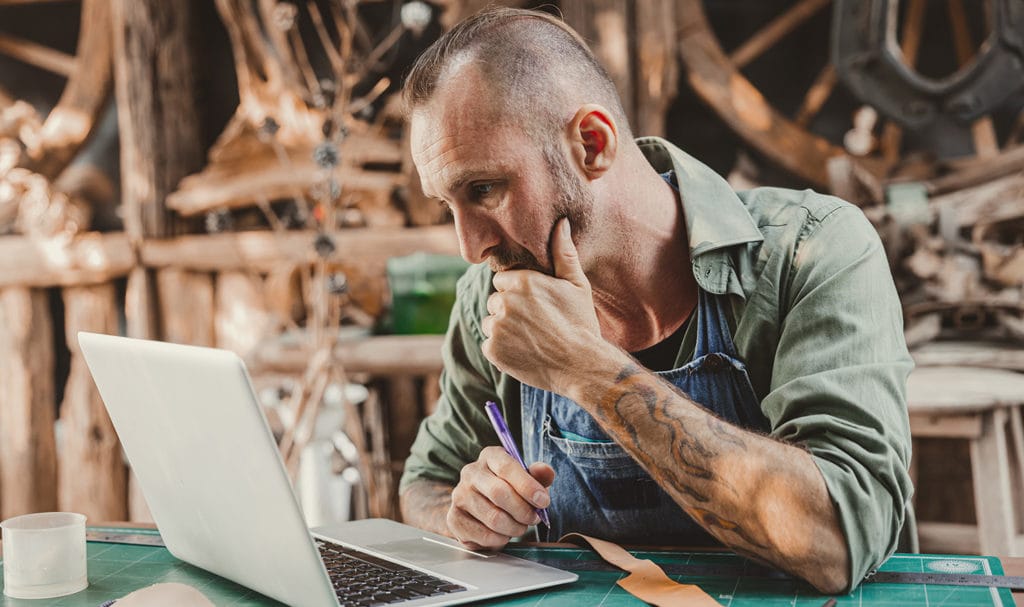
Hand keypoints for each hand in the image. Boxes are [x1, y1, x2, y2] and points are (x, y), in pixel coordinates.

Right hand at [447, 446, 554, 549]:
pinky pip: (483, 535)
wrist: (478, 507)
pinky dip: (500, 539)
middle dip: (523, 510)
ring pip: (493, 518)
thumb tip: (546, 471)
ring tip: (520, 526)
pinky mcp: (454, 519)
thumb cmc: (507, 489)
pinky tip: (503, 534)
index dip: (528, 486)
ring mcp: (459, 496)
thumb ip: (538, 475)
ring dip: (514, 528)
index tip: (543, 501)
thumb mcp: (525, 478)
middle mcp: (471, 472)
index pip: (507, 467)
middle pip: (499, 493)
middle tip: (534, 519)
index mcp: (490, 456)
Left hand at [481, 218, 601, 392]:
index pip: (504, 281)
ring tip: (531, 338)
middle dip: (509, 310)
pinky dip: (502, 350)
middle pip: (496, 301)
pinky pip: (490, 344)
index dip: (519, 292)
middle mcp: (505, 302)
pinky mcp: (492, 350)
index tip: (536, 305)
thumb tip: (561, 222)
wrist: (582, 365)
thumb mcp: (577, 285)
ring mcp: (497, 327)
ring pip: (492, 322)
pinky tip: (525, 352)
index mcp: (522, 282)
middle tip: (536, 323)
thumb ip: (563, 253)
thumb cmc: (581, 323)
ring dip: (504, 330)